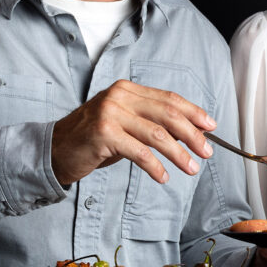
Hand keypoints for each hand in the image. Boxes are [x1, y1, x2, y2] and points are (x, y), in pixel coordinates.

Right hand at [50, 79, 215, 185]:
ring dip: (179, 153)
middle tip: (207, 152)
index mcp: (127, 89)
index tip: (211, 126)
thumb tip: (191, 135)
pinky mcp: (103, 134)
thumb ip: (152, 124)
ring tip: (191, 168)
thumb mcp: (125, 125)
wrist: (55, 150)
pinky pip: (138, 152)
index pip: (169, 98)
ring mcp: (110, 113)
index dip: (193, 112)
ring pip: (157, 134)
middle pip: (168, 114)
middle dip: (192, 134)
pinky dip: (155, 166)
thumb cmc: (94, 140)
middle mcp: (119, 96)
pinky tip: (163, 177)